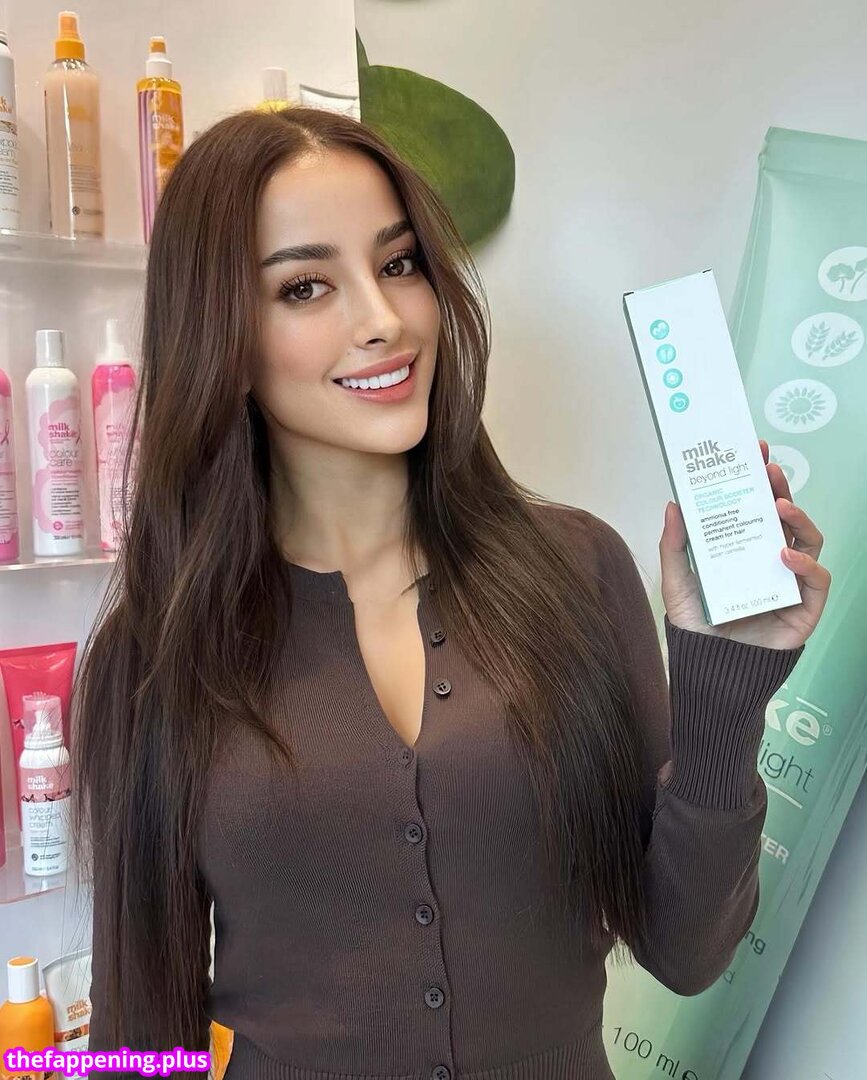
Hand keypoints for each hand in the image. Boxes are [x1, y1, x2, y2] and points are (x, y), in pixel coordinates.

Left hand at [659, 438, 830, 648]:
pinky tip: (784, 555)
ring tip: (778, 506)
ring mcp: (790, 581)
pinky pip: (816, 579)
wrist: (708, 669)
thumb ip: (674, 545)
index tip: (752, 450)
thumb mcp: (677, 581)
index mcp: (744, 548)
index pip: (756, 507)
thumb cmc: (696, 626)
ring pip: (808, 540)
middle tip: (767, 466)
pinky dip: (805, 564)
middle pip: (784, 516)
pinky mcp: (805, 607)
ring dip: (797, 517)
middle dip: (778, 486)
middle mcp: (770, 560)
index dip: (758, 479)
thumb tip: (674, 505)